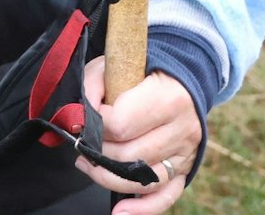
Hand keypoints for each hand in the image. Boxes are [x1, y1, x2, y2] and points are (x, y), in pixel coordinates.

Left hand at [74, 57, 202, 214]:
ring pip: (142, 180)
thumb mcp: (114, 65)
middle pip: (128, 156)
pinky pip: (166, 196)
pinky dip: (143, 209)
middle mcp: (181, 129)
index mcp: (167, 98)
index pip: (119, 125)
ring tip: (88, 164)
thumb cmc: (141, 71)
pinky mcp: (186, 169)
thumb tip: (78, 117)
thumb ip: (92, 85)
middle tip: (83, 143)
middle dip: (97, 152)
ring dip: (107, 177)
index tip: (89, 114)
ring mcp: (186, 153)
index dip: (95, 123)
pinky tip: (120, 212)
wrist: (182, 79)